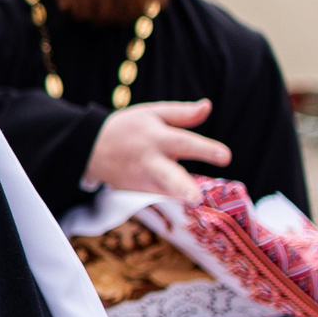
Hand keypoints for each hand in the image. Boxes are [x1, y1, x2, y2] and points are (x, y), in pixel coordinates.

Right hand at [82, 99, 230, 201]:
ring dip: (180, 199)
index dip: (204, 149)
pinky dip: (175, 203)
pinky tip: (188, 210)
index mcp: (155, 137)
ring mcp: (142, 180)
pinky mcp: (138, 192)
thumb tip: (208, 106)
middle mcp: (150, 160)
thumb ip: (181, 113)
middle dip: (182, 186)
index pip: (183, 142)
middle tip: (197, 198)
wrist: (91, 147)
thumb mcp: (151, 113)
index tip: (226, 157)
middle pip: (167, 175)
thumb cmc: (129, 127)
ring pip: (164, 193)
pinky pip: (161, 198)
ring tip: (197, 205)